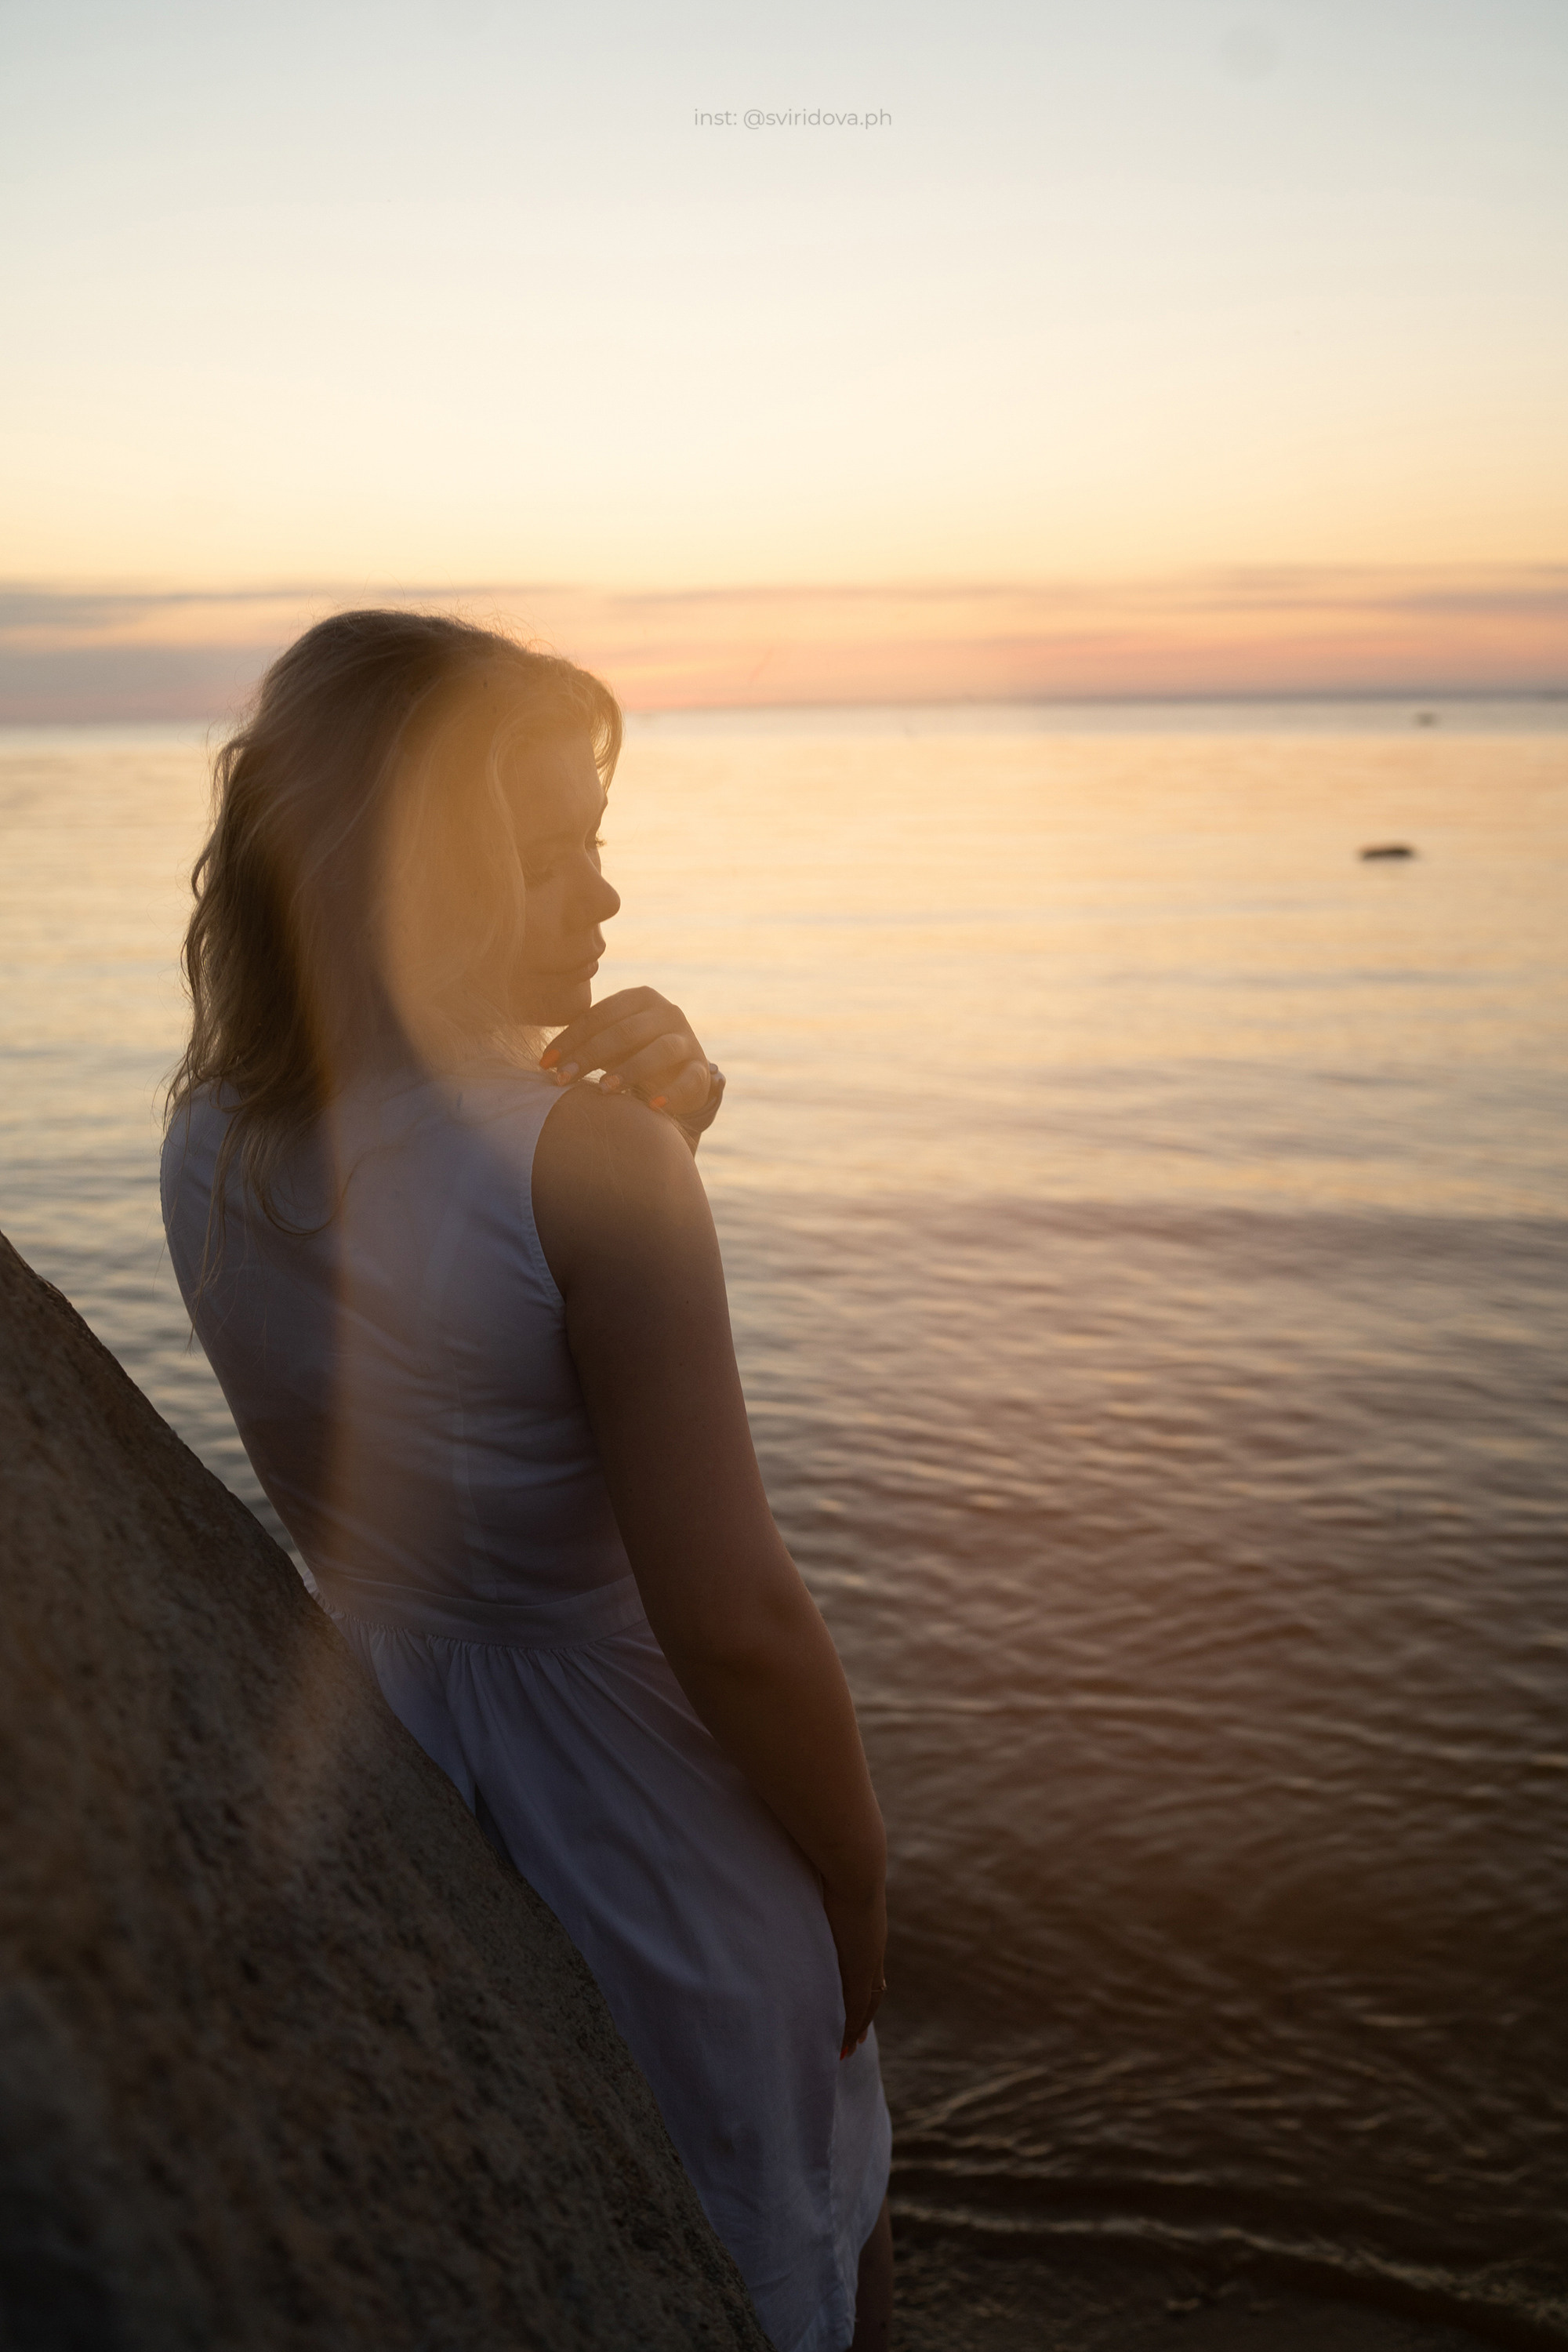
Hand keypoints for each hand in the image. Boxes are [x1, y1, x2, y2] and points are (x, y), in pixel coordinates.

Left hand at [540, 987, 712, 1120]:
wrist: (679, 1074)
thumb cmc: (633, 1053)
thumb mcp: (611, 1040)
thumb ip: (586, 1040)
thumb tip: (544, 1061)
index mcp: (640, 998)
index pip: (599, 1015)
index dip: (570, 1039)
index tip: (545, 1064)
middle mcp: (667, 1012)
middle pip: (625, 1031)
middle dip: (589, 1055)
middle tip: (562, 1079)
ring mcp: (687, 1039)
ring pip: (660, 1050)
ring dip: (629, 1070)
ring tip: (603, 1089)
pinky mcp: (701, 1068)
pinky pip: (689, 1080)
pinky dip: (671, 1093)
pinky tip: (651, 1106)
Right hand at [822, 1875, 886, 2059]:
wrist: (853, 1868)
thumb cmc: (836, 1863)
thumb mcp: (828, 1881)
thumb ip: (819, 1887)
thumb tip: (803, 1873)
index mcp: (867, 1930)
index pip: (868, 1968)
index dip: (862, 1989)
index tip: (855, 2006)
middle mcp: (873, 1949)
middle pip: (872, 1993)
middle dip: (863, 2016)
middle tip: (856, 2039)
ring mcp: (868, 1961)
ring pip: (865, 2005)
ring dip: (856, 2027)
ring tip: (846, 2049)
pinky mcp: (859, 1970)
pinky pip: (855, 2008)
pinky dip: (849, 2027)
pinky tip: (842, 2044)